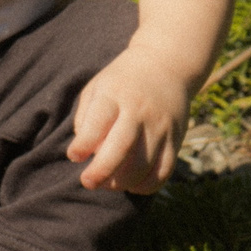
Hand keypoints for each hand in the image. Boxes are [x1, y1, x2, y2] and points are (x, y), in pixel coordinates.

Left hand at [66, 48, 192, 193]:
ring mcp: (160, 126)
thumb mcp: (97, 87)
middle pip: (122, 147)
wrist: (166, 65)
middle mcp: (139, 111)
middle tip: (87, 182)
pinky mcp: (176, 138)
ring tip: (108, 184)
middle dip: (102, 171)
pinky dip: (149, 184)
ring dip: (124, 182)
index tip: (73, 157)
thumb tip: (82, 153)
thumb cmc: (121, 81)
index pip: (97, 123)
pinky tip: (133, 186)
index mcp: (114, 95)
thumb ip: (85, 117)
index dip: (83, 144)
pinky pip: (165, 169)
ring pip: (144, 164)